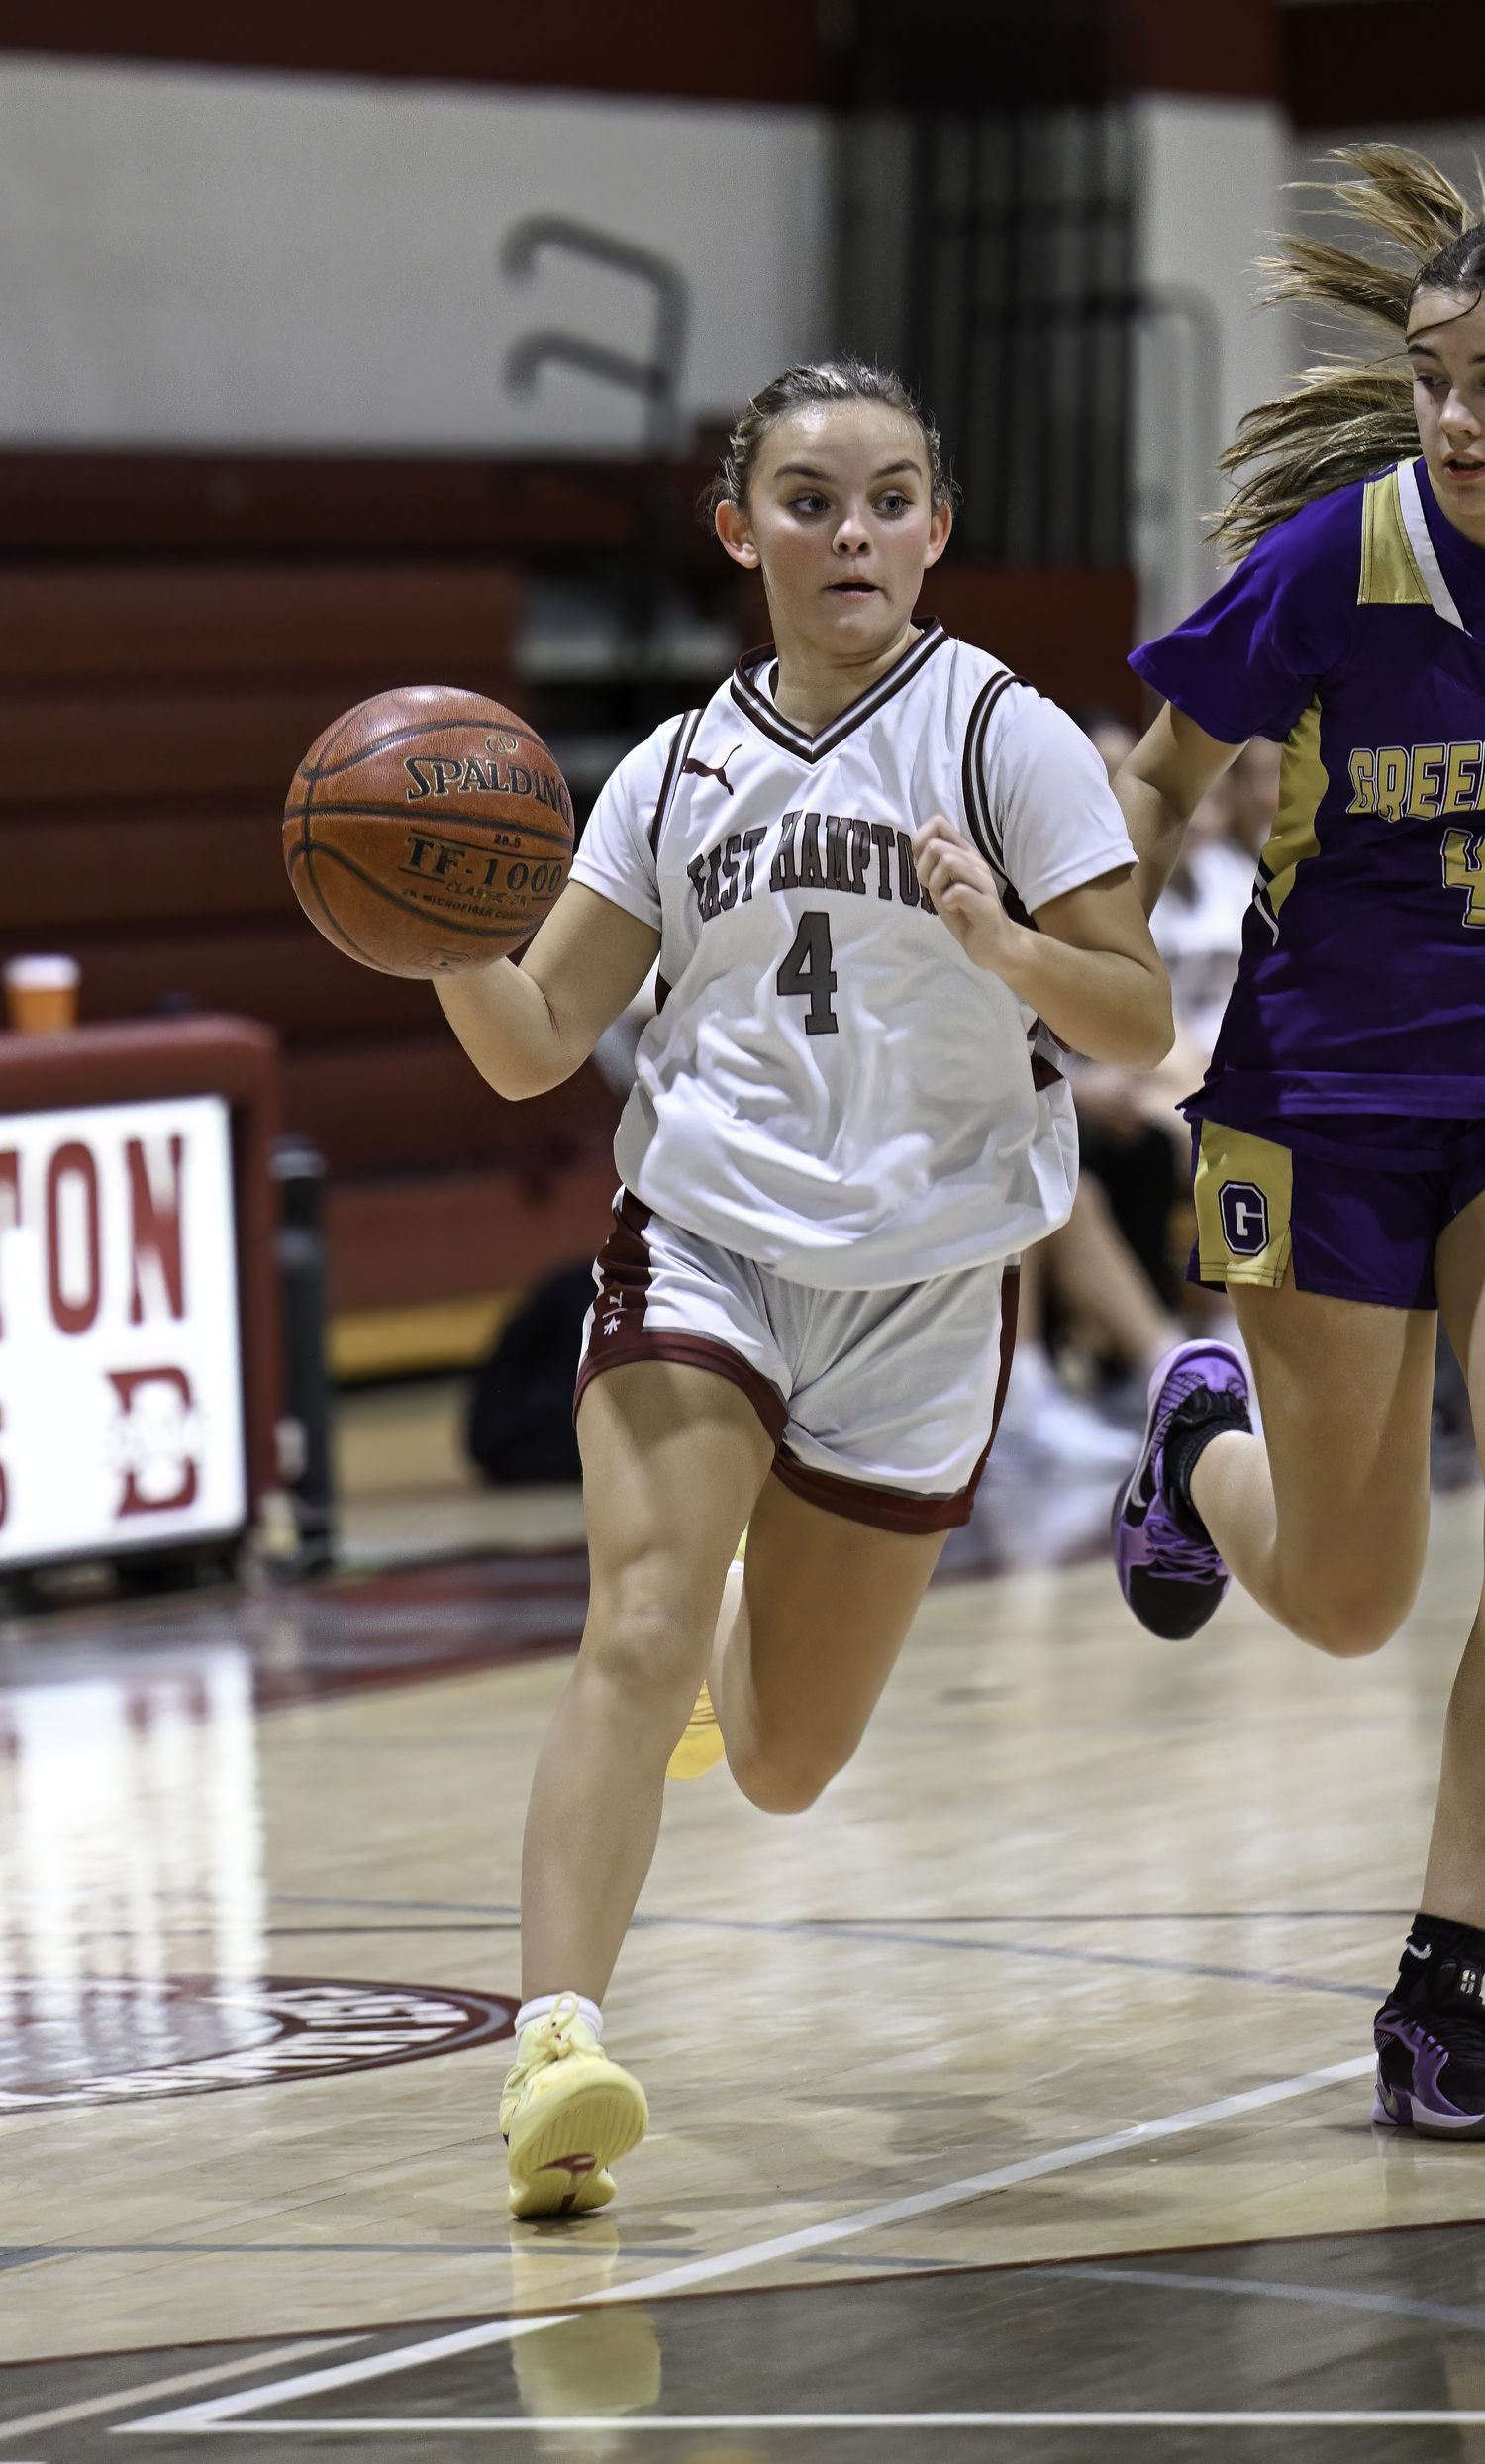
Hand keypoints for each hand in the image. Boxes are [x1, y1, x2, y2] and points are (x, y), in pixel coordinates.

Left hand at [912, 817, 1024, 978]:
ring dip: (935, 883)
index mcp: (964, 854)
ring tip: (942, 897)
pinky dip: (948, 900)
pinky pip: (958, 890)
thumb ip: (929, 867)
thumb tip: (911, 849)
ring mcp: (983, 882)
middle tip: (931, 887)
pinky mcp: (986, 904)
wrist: (992, 944)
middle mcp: (975, 862)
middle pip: (936, 846)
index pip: (938, 822)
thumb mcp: (940, 885)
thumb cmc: (965, 913)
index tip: (919, 863)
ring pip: (949, 861)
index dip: (919, 839)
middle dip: (923, 869)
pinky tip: (954, 908)